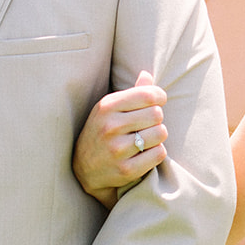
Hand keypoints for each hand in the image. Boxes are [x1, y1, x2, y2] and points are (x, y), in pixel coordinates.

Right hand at [72, 71, 167, 208]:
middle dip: (157, 118)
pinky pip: (159, 153)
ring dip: (158, 136)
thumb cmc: (102, 132)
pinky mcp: (126, 170)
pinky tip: (145, 152)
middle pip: (157, 114)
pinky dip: (157, 152)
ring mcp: (117, 150)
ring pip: (160, 133)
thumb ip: (132, 92)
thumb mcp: (109, 109)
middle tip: (147, 124)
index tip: (158, 102)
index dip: (160, 96)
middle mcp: (110, 127)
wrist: (83, 169)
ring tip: (146, 138)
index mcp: (107, 107)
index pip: (148, 95)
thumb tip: (147, 74)